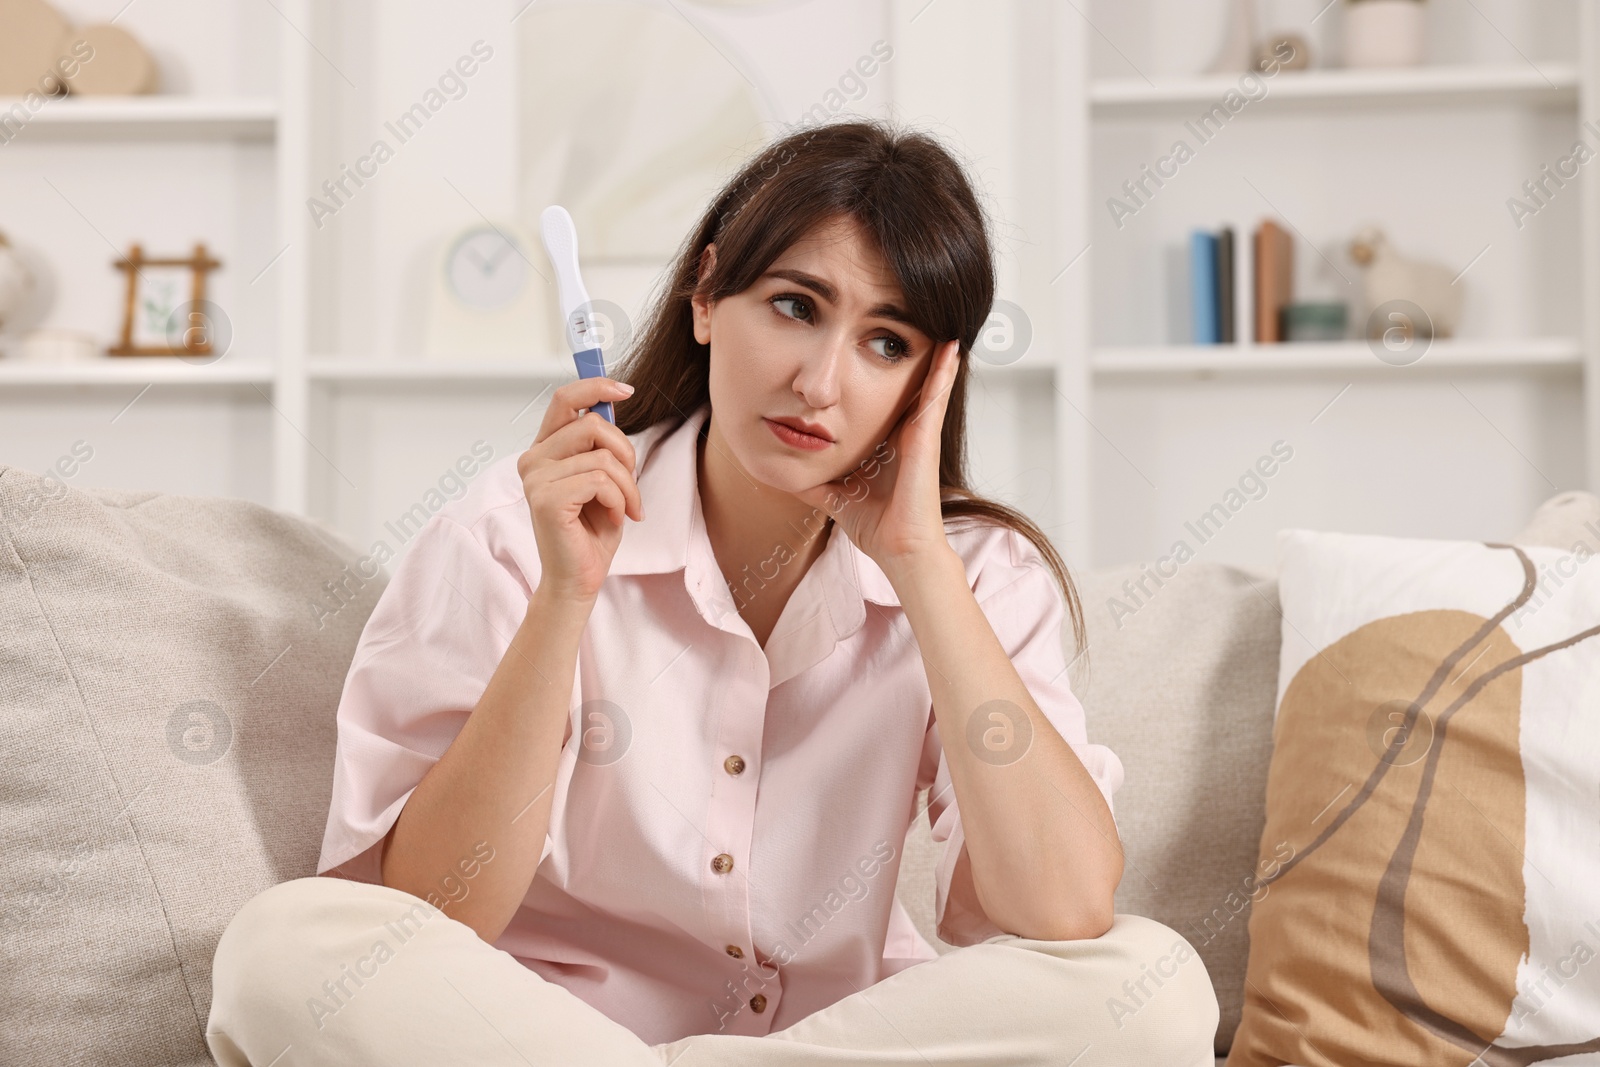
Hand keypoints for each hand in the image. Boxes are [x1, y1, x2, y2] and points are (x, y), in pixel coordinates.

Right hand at [517, 377, 642, 603]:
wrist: (580, 578)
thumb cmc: (591, 532)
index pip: (564, 400)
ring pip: (602, 457)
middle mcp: (534, 460)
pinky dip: (619, 499)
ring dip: (627, 484)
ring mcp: (536, 479)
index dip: (596, 386)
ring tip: (626, 507)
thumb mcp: (603, 478)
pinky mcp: (546, 499)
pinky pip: (600, 480)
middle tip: (631, 485)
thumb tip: (613, 401)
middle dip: (626, 453)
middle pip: (592, 425)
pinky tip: (615, 517)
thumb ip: (601, 444)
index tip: (626, 390)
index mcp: (545, 450)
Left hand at [793, 339, 960, 572]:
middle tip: (914, 323)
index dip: (882, 377)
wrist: (899, 550)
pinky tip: (950, 348)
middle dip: (910, 359)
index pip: (885, 403)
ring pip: (928, 386)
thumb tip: (784, 473)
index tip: (877, 350)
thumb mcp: (836, 496)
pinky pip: (936, 398)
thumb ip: (814, 482)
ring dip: (934, 357)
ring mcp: (920, 435)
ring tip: (940, 324)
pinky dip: (943, 372)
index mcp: (888, 445)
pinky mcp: (926, 438)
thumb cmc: (876, 527)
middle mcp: (906, 436)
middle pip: (908, 388)